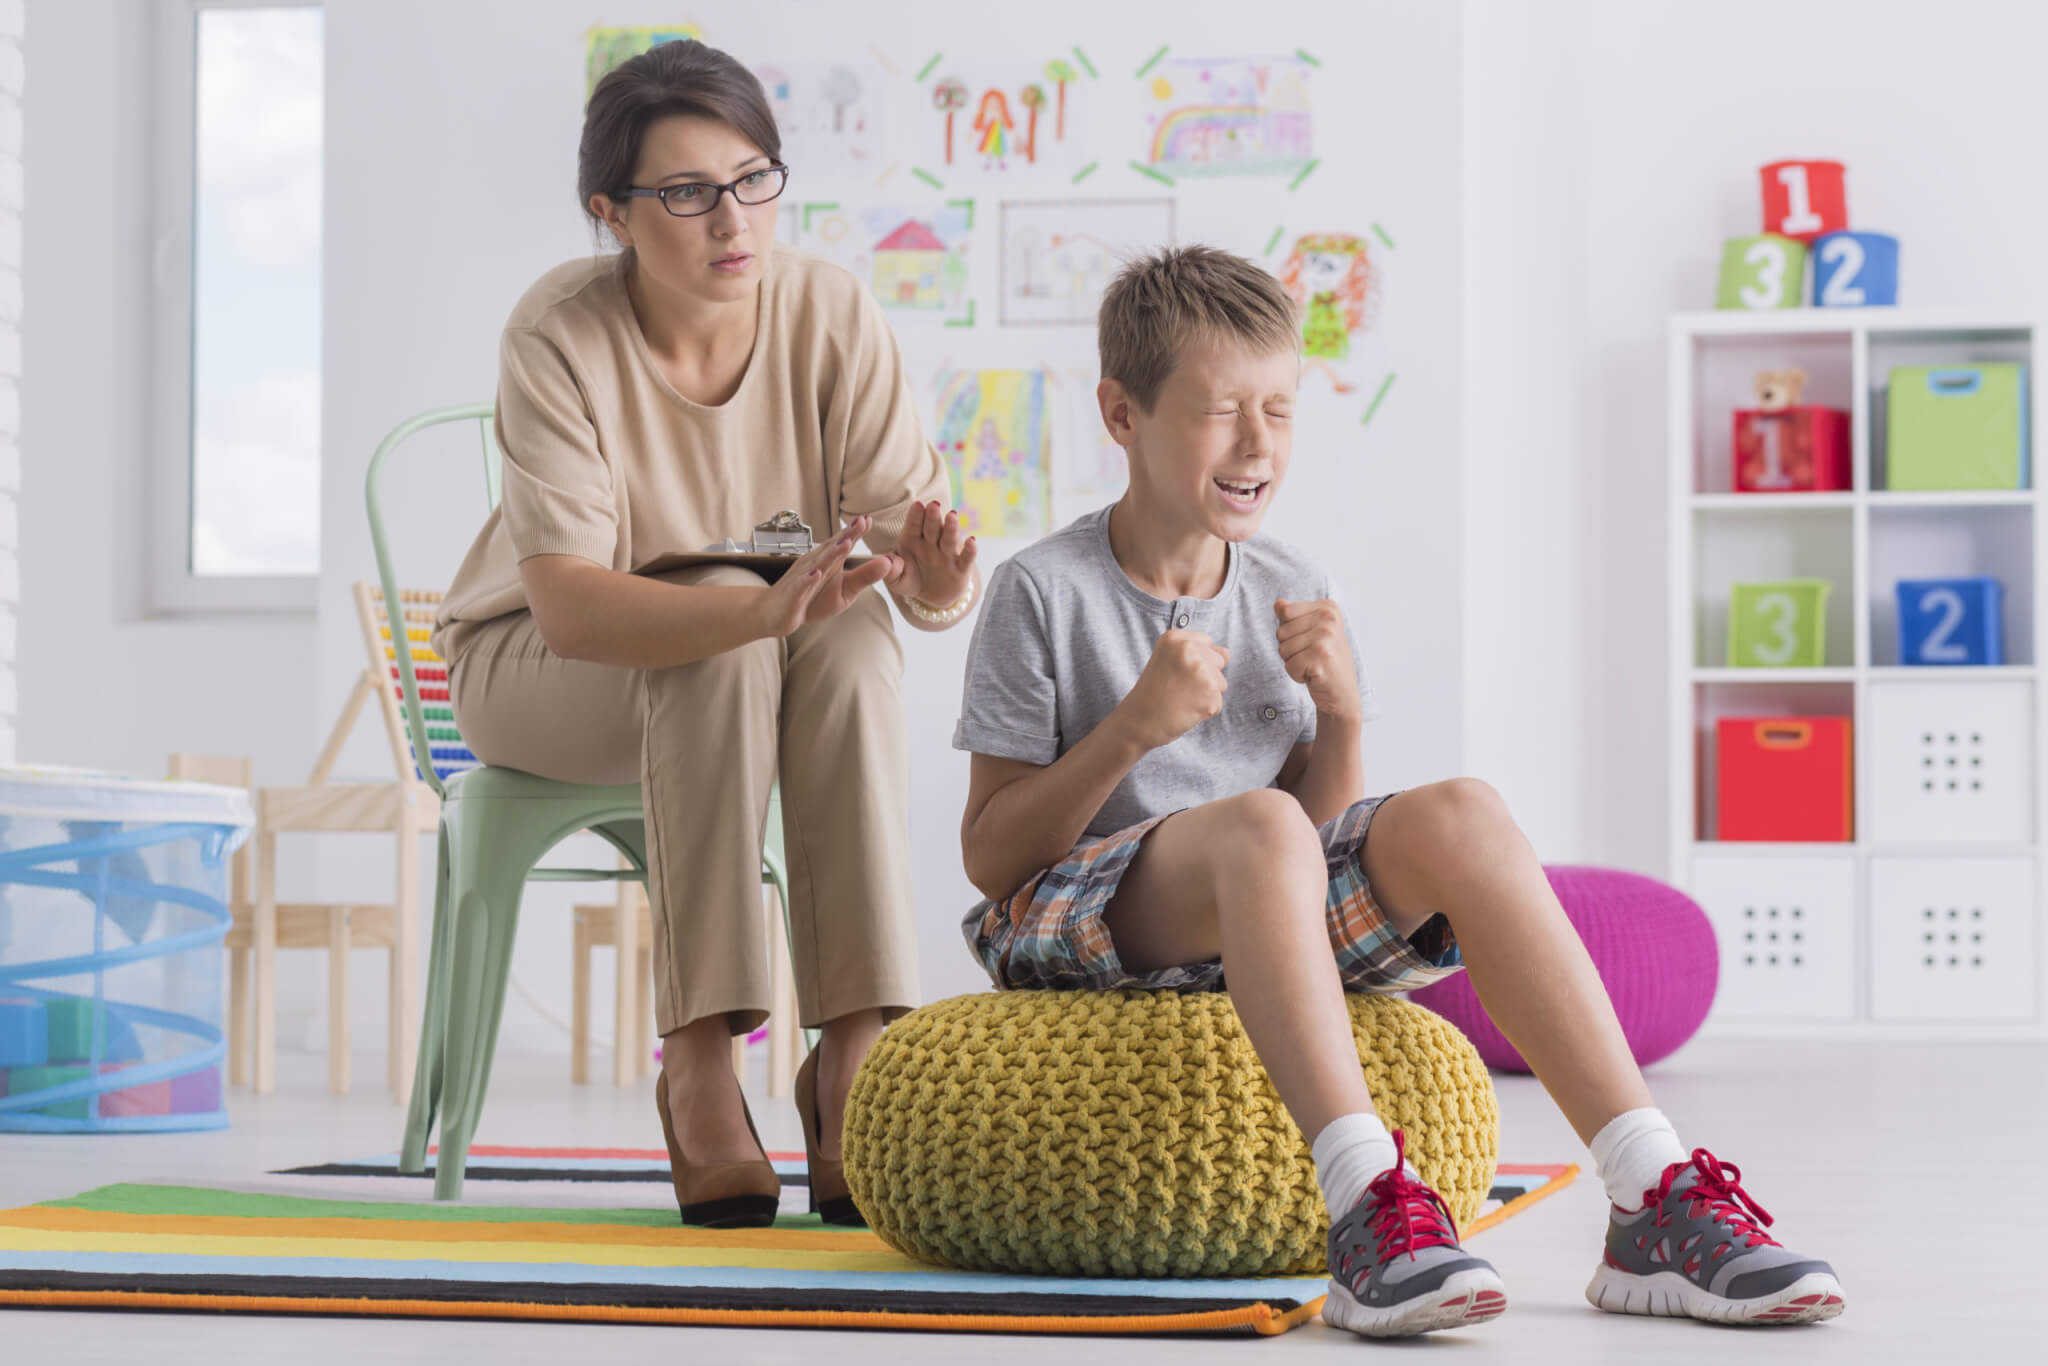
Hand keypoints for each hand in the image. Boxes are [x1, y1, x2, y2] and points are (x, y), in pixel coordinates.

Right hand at [757, 516, 894, 637]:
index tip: (869, 519)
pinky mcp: (794, 596)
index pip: (842, 543)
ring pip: (818, 564)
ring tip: (846, 543)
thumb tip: (889, 561)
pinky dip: (808, 580)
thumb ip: (865, 576)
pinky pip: (801, 587)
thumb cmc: (811, 600)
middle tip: (861, 521)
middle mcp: (814, 565)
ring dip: (831, 554)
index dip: (855, 531)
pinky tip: (816, 573)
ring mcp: (802, 579)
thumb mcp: (845, 590)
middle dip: (846, 535)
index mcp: (827, 561)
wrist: (774, 613)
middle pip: (832, 548)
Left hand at [881, 500, 977, 609]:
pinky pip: (966, 558)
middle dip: (933, 517)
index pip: (914, 525)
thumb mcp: (897, 579)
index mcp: (913, 540)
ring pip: (949, 539)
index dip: (916, 516)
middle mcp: (931, 543)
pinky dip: (970, 550)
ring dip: (951, 528)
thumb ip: (890, 571)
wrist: (931, 596)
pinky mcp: (961, 568)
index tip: (917, 505)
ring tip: (952, 516)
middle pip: (932, 528)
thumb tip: (886, 562)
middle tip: (934, 505)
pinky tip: (971, 541)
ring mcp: (947, 554)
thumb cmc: (911, 580)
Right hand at [1116, 629, 1229, 751]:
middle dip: (1204, 677)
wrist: (1138, 723)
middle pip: (1218, 661)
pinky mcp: (1209, 694)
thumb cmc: (1153, 693)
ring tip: (1180, 698)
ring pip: (1221, 683)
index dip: (1194, 661)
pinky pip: (1218, 703)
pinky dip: (1204, 711)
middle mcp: (1188, 650)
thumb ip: (1199, 651)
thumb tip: (1227, 655)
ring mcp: (1200, 671)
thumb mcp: (1168, 661)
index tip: (1173, 672)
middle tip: (1176, 687)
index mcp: (1174, 638)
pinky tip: (1185, 710)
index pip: (1207, 643)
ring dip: (1205, 695)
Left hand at [1274, 598, 1360, 720]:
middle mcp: (1329, 619)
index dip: (1289, 632)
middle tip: (1312, 656)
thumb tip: (1278, 603)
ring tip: (1313, 665)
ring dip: (1293, 662)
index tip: (1309, 641)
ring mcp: (1326, 638)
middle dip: (1289, 649)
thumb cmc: (1326, 661)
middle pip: (1281, 631)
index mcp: (1328, 608)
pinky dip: (1297, 675)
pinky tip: (1314, 675)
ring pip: (1283, 649)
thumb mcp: (1311, 632)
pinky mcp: (1321, 658)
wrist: (1343, 692)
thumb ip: (1294, 616)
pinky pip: (1289, 666)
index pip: (1285, 612)